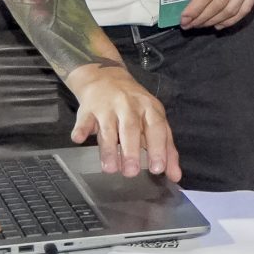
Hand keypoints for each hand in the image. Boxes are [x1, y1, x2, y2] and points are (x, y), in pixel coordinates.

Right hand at [67, 63, 178, 180]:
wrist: (105, 77)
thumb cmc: (134, 106)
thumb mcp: (153, 121)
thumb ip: (165, 148)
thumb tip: (175, 176)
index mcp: (149, 109)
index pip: (156, 128)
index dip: (158, 148)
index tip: (157, 169)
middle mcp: (129, 106)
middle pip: (131, 128)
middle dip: (131, 151)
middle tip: (131, 173)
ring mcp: (107, 107)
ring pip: (108, 128)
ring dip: (108, 149)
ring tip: (110, 169)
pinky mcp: (88, 109)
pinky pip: (84, 120)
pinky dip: (81, 129)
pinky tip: (79, 139)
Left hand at [167, 0, 253, 29]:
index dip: (195, 9)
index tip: (183, 19)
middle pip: (220, 3)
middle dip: (202, 18)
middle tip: (188, 25)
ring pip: (233, 8)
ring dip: (215, 21)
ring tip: (200, 24)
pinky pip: (246, 7)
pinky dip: (232, 19)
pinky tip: (219, 23)